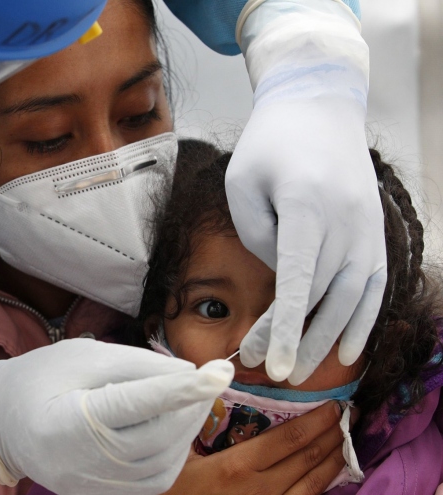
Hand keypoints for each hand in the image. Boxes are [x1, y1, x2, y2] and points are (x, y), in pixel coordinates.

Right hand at [0, 339, 233, 494]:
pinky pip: (153, 480)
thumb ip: (134, 363)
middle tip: (209, 377)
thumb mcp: (80, 357)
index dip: (179, 389)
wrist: (0, 423)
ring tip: (192, 400)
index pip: (134, 404)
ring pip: (162, 463)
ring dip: (187, 429)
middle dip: (191, 406)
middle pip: (156, 437)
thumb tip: (187, 372)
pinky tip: (173, 427)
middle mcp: (82, 463)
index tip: (219, 371)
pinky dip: (173, 452)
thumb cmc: (38, 380)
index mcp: (68, 421)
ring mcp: (93, 487)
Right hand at [163, 402, 346, 494]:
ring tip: (347, 442)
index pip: (290, 440)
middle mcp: (259, 491)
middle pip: (307, 460)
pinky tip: (329, 476)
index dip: (317, 422)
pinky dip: (320, 487)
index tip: (333, 405)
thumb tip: (213, 379)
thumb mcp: (173, 448)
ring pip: (312, 486)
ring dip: (334, 462)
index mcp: (237, 467)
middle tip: (351, 415)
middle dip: (333, 436)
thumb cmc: (167, 485)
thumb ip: (194, 416)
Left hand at [228, 0, 385, 383]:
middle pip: (324, 295)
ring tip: (300, 372)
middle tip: (267, 372)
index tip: (272, 364)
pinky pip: (373, 284)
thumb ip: (258, 237)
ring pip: (352, 297)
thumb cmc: (269, 145)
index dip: (286, 327)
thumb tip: (281, 283)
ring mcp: (368, 225)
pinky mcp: (375, 230)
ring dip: (327, 339)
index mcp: (307, 204)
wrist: (319, 105)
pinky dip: (362, 320)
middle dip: (296, 340)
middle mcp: (346, 218)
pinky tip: (348, 351)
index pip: (298, 280)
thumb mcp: (242, 183)